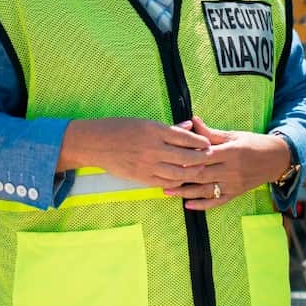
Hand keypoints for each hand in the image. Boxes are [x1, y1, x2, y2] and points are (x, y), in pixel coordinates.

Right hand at [61, 118, 212, 187]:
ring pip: (178, 173)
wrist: (95, 144)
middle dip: (201, 158)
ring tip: (200, 169)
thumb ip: (168, 128)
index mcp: (154, 131)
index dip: (199, 141)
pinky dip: (177, 182)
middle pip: (186, 157)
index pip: (185, 137)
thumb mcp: (144, 123)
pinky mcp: (142, 177)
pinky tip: (183, 179)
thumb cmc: (119, 129)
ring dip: (192, 172)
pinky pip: (165, 183)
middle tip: (210, 157)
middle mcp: (153, 149)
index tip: (208, 143)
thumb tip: (189, 126)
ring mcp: (147, 165)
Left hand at [163, 116, 291, 209]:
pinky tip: (187, 205)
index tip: (169, 158)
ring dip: (185, 192)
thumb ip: (211, 132)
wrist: (276, 159)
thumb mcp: (233, 135)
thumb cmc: (254, 143)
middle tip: (162, 176)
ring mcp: (233, 184)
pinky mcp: (235, 193)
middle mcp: (231, 170)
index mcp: (231, 152)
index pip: (204, 156)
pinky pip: (217, 201)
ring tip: (168, 191)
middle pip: (202, 174)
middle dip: (180, 177)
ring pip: (206, 190)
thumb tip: (192, 120)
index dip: (187, 158)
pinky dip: (202, 205)